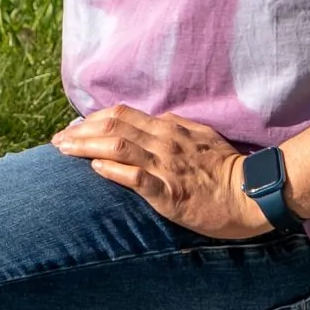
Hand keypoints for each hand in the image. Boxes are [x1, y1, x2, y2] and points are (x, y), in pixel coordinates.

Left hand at [51, 105, 267, 240]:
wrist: (251, 194)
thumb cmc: (227, 169)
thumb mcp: (201, 136)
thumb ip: (175, 128)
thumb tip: (152, 122)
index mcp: (170, 128)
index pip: (123, 115)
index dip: (93, 119)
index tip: (74, 128)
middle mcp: (165, 142)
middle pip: (113, 126)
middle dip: (80, 131)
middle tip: (57, 140)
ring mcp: (167, 166)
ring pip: (118, 146)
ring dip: (85, 146)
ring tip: (63, 151)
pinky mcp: (169, 192)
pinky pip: (135, 177)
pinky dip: (111, 169)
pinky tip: (93, 169)